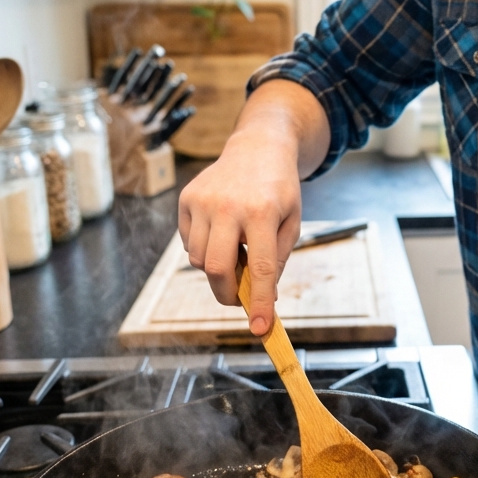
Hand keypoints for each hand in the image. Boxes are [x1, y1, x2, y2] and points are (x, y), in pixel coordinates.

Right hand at [178, 81, 329, 333]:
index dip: (260, 302)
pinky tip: (221, 231)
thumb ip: (276, 261)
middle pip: (216, 269)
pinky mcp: (186, 199)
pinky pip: (188, 242)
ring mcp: (202, 201)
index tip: (260, 329)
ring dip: (215, 268)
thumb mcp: (291, 223)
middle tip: (239, 300)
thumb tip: (261, 298)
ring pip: (197, 259)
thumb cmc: (279, 191)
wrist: (258, 148)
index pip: (260, 268)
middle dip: (226, 294)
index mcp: (262, 212)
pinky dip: (203, 248)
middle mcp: (228, 206)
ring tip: (235, 250)